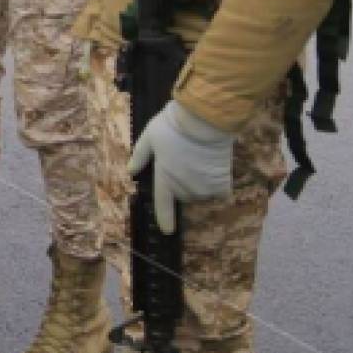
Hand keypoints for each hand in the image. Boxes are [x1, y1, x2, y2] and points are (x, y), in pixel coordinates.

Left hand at [129, 101, 235, 233]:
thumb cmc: (172, 127)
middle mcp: (184, 188)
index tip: (168, 231)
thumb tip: (131, 171)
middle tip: (183, 162)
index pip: (163, 205)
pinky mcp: (222, 183)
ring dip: (199, 184)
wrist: (203, 121)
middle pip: (182, 195)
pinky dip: (218, 187)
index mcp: (164, 179)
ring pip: (200, 193)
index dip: (165, 219)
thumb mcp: (149, 137)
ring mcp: (204, 188)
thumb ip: (140, 156)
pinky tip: (215, 173)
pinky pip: (220, 193)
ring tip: (198, 163)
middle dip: (181, 184)